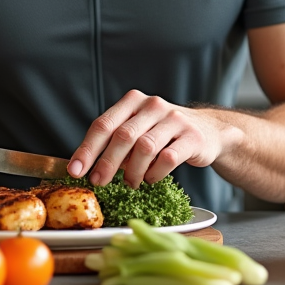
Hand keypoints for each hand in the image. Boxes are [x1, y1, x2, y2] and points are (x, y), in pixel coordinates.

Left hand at [68, 90, 225, 187]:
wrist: (209, 132)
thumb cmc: (163, 134)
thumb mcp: (138, 129)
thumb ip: (115, 142)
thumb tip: (87, 167)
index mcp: (133, 101)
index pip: (104, 124)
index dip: (87, 149)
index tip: (75, 170)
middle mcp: (153, 105)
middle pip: (123, 136)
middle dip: (107, 163)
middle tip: (98, 182)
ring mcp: (175, 119)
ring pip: (145, 148)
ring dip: (133, 171)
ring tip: (130, 183)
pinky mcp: (192, 136)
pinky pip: (167, 158)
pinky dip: (154, 173)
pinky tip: (151, 178)